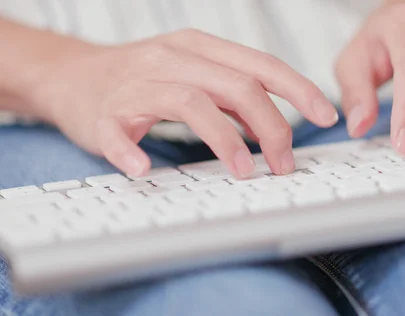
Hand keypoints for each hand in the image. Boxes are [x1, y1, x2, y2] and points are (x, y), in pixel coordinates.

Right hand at [29, 29, 337, 177]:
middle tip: (284, 164)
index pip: (261, 65)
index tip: (325, 115)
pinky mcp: (104, 113)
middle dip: (272, 128)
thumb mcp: (195, 75)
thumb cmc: (141, 79)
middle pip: (237, 86)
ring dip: (224, 140)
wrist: (73, 76)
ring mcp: (138, 85)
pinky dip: (132, 151)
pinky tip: (145, 168)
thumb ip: (233, 96)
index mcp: (201, 49)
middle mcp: (173, 60)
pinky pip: (119, 131)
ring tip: (244, 171)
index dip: (299, 90)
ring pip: (191, 103)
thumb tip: (273, 125)